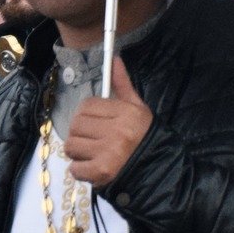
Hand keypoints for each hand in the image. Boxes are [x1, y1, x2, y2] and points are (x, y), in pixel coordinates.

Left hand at [64, 58, 152, 187]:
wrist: (162, 171)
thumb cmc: (147, 138)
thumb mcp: (139, 109)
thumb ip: (123, 86)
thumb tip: (114, 60)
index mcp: (126, 113)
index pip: (87, 106)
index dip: (88, 115)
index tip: (98, 125)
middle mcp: (118, 131)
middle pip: (76, 125)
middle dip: (81, 134)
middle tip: (94, 142)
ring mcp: (109, 152)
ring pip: (72, 146)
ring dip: (79, 153)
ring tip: (94, 156)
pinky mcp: (102, 172)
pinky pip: (75, 168)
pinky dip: (81, 171)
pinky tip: (94, 170)